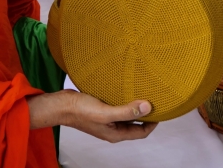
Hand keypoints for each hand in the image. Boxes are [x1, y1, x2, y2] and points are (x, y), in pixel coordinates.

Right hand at [28, 90, 156, 142]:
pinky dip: (124, 100)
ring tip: (143, 93)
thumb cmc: (80, 111)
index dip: (153, 123)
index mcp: (116, 134)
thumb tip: (148, 107)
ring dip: (134, 106)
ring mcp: (106, 119)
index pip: (141, 132)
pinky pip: (117, 106)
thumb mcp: (106, 112)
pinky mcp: (101, 110)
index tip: (161, 110)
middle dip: (146, 114)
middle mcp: (112, 128)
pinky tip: (126, 90)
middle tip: (154, 100)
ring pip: (126, 114)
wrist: (61, 105)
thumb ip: (127, 111)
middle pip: (135, 124)